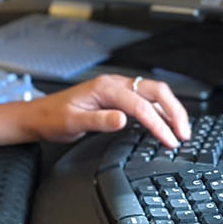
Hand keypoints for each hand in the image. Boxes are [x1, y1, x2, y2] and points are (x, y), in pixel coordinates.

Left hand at [0, 73, 190, 152]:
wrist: (38, 116)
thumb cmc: (52, 118)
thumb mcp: (73, 123)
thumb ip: (99, 121)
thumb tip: (123, 119)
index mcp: (105, 88)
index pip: (140, 104)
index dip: (158, 123)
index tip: (169, 139)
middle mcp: (114, 84)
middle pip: (155, 91)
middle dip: (174, 111)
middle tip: (184, 134)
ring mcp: (117, 89)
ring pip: (153, 93)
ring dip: (170, 109)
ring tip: (181, 130)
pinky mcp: (116, 97)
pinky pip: (145, 99)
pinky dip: (160, 110)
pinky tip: (165, 122)